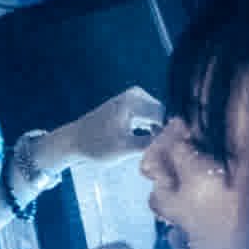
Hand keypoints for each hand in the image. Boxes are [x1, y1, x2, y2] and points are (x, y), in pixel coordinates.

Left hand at [51, 82, 167, 172]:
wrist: (74, 141)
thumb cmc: (95, 145)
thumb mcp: (125, 149)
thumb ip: (151, 144)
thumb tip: (174, 143)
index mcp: (134, 100)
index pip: (165, 116)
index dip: (172, 134)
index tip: (172, 152)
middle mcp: (136, 94)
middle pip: (164, 115)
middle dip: (165, 133)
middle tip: (163, 154)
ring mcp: (134, 98)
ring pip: (158, 118)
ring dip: (159, 133)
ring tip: (156, 151)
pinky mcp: (133, 106)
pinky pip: (151, 118)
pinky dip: (152, 131)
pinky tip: (149, 146)